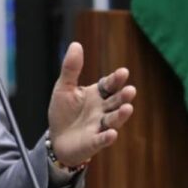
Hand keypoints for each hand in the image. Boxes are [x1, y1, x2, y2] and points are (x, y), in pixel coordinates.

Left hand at [47, 42, 136, 166]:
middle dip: (123, 97)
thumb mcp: (64, 87)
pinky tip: (112, 133)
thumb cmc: (63, 112)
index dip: (116, 80)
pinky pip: (101, 140)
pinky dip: (107, 137)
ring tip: (127, 108)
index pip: (109, 85)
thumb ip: (71, 68)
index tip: (123, 72)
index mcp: (97, 95)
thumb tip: (76, 44)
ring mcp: (99, 127)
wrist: (56, 138)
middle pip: (115, 102)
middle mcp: (102, 110)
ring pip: (113, 120)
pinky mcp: (93, 142)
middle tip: (131, 90)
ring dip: (121, 115)